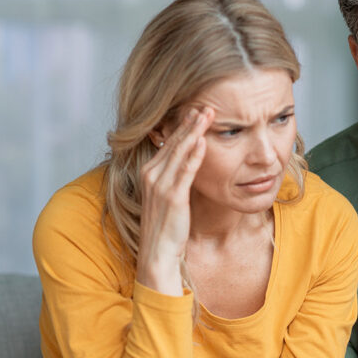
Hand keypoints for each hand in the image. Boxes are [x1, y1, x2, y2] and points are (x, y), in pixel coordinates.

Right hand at [136, 106, 212, 294]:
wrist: (158, 254)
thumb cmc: (167, 227)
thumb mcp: (169, 196)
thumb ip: (177, 177)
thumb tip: (191, 161)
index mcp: (150, 172)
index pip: (168, 142)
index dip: (183, 125)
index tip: (196, 108)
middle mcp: (151, 175)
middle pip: (173, 141)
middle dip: (189, 121)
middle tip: (205, 103)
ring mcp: (160, 185)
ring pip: (178, 151)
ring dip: (194, 131)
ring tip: (207, 114)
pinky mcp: (172, 197)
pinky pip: (184, 172)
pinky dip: (193, 155)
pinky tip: (203, 141)